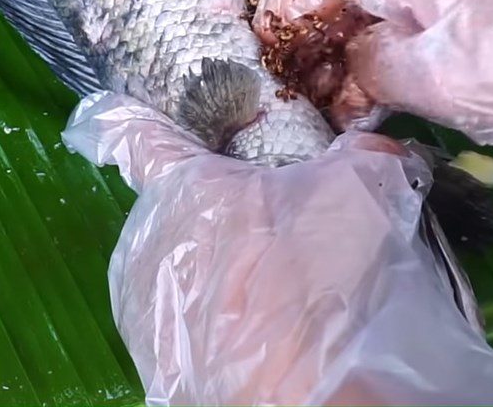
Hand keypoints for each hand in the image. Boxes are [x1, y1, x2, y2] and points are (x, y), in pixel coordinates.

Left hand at [63, 92, 492, 405]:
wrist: (300, 400)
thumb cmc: (316, 280)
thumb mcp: (361, 194)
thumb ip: (364, 154)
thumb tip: (377, 145)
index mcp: (182, 185)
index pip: (136, 134)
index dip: (128, 118)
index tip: (115, 114)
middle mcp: (147, 238)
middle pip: (174, 205)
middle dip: (216, 209)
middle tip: (270, 228)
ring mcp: (144, 304)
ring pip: (177, 263)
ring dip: (212, 265)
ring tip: (268, 289)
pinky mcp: (153, 361)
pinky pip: (178, 319)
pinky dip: (208, 318)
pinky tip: (253, 334)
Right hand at [255, 0, 492, 210]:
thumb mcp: (436, 76)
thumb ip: (370, 65)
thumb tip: (346, 64)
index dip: (281, 6)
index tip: (264, 54)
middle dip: (311, 36)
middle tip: (296, 91)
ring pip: (371, 4)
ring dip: (344, 52)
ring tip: (328, 107)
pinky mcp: (465, 2)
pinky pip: (404, 20)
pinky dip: (380, 55)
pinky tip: (366, 100)